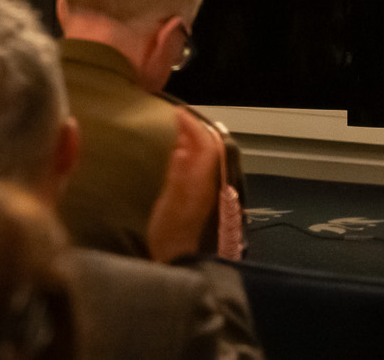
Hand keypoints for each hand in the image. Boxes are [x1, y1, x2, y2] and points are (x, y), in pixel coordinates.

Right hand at [147, 107, 222, 261]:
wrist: (183, 270)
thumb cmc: (172, 241)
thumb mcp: (169, 206)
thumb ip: (178, 176)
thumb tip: (183, 146)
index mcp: (204, 184)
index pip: (207, 145)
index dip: (193, 126)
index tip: (176, 113)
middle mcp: (213, 187)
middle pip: (212, 149)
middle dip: (196, 129)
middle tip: (176, 118)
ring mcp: (210, 196)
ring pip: (209, 159)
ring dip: (195, 142)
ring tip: (176, 132)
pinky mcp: (202, 204)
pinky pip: (202, 170)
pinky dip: (192, 156)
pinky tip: (179, 158)